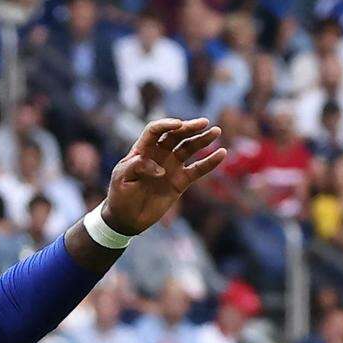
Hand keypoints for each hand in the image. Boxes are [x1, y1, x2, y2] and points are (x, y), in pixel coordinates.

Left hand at [101, 118, 227, 234]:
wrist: (126, 219)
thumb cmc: (120, 196)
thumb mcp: (121, 179)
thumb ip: (136, 167)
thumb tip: (160, 168)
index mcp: (142, 150)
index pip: (155, 130)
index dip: (167, 124)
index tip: (178, 125)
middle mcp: (159, 154)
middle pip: (176, 135)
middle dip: (189, 127)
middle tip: (203, 123)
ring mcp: (171, 166)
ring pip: (189, 148)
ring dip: (202, 139)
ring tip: (216, 132)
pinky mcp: (181, 181)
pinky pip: (198, 169)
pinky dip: (209, 162)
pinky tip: (222, 154)